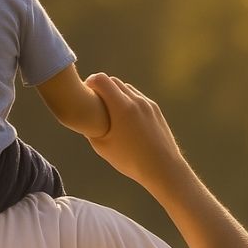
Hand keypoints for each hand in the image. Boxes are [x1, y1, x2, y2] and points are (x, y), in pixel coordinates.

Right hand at [84, 73, 186, 189]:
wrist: (162, 167)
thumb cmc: (130, 160)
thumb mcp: (102, 146)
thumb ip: (90, 127)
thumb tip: (84, 117)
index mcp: (121, 107)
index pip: (100, 79)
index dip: (89, 83)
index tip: (85, 94)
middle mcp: (135, 100)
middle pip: (113, 81)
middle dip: (101, 87)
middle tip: (94, 102)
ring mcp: (147, 104)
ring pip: (126, 88)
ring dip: (115, 93)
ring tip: (109, 110)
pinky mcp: (155, 109)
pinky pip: (137, 97)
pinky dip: (128, 100)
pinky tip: (125, 117)